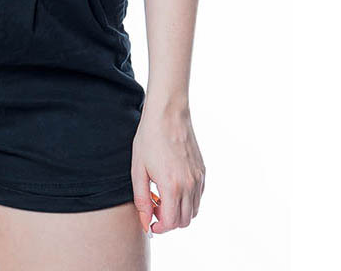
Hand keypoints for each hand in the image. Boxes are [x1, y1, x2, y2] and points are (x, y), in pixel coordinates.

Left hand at [131, 97, 205, 234]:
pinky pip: (198, 196)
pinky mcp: (202, 171)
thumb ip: (142, 199)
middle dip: (168, 221)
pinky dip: (188, 200)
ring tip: (162, 195)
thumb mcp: (138, 169)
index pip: (171, 223)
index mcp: (172, 186)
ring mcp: (198, 178)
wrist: (168, 114)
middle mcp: (189, 185)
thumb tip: (145, 221)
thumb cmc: (149, 138)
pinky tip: (173, 186)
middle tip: (154, 207)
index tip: (150, 221)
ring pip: (194, 211)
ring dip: (179, 211)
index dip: (159, 227)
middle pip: (184, 221)